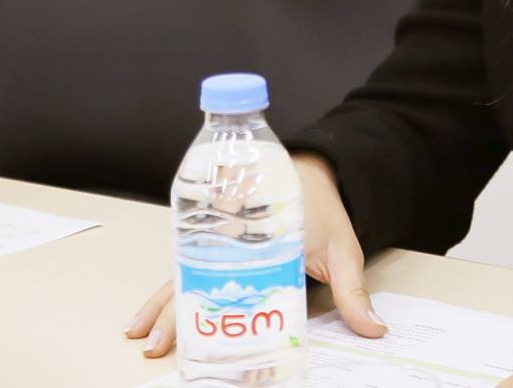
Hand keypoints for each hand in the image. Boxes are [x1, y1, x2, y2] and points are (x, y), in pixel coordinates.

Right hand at [122, 150, 390, 358]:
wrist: (314, 171)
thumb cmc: (324, 207)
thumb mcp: (342, 249)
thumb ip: (353, 290)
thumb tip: (373, 329)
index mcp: (253, 231)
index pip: (214, 268)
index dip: (193, 298)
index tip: (179, 324)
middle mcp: (227, 234)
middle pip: (190, 273)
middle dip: (169, 309)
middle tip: (152, 341)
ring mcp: (219, 239)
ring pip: (182, 271)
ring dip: (161, 302)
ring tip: (139, 333)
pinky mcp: (220, 245)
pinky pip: (190, 267)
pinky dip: (172, 290)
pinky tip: (157, 315)